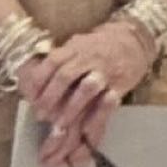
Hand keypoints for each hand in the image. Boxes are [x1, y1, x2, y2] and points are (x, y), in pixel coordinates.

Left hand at [20, 20, 150, 166]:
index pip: (52, 62)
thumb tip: (32, 77)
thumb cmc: (100, 45)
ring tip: (59, 123)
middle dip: (50, 98)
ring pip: (86, 88)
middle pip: (65, 76)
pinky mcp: (121, 84)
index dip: (38, 81)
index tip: (29, 96)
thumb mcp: (78, 44)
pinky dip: (96, 116)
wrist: (136, 39)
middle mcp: (91, 58)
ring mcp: (107, 71)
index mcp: (76, 48)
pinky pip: (107, 101)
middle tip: (40, 114)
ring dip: (70, 108)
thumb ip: (59, 58)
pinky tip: (85, 128)